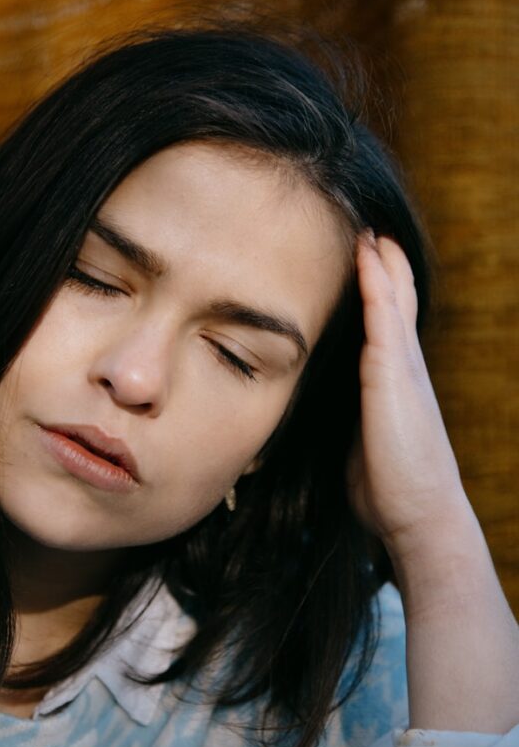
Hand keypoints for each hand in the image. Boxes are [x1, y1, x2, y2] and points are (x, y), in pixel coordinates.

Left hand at [346, 232, 468, 560]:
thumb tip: (326, 421)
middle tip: (371, 231)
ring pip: (392, 303)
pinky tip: (367, 258)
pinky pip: (383, 320)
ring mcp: (403, 371)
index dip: (380, 294)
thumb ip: (349, 421)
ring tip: (370, 230)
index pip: (387, 328)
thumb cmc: (389, 488)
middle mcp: (404, 371)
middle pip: (395, 305)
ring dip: (381, 265)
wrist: (420, 516)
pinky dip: (376, 286)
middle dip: (385, 268)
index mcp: (396, 385)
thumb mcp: (362, 444)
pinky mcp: (394, 378)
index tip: (366, 263)